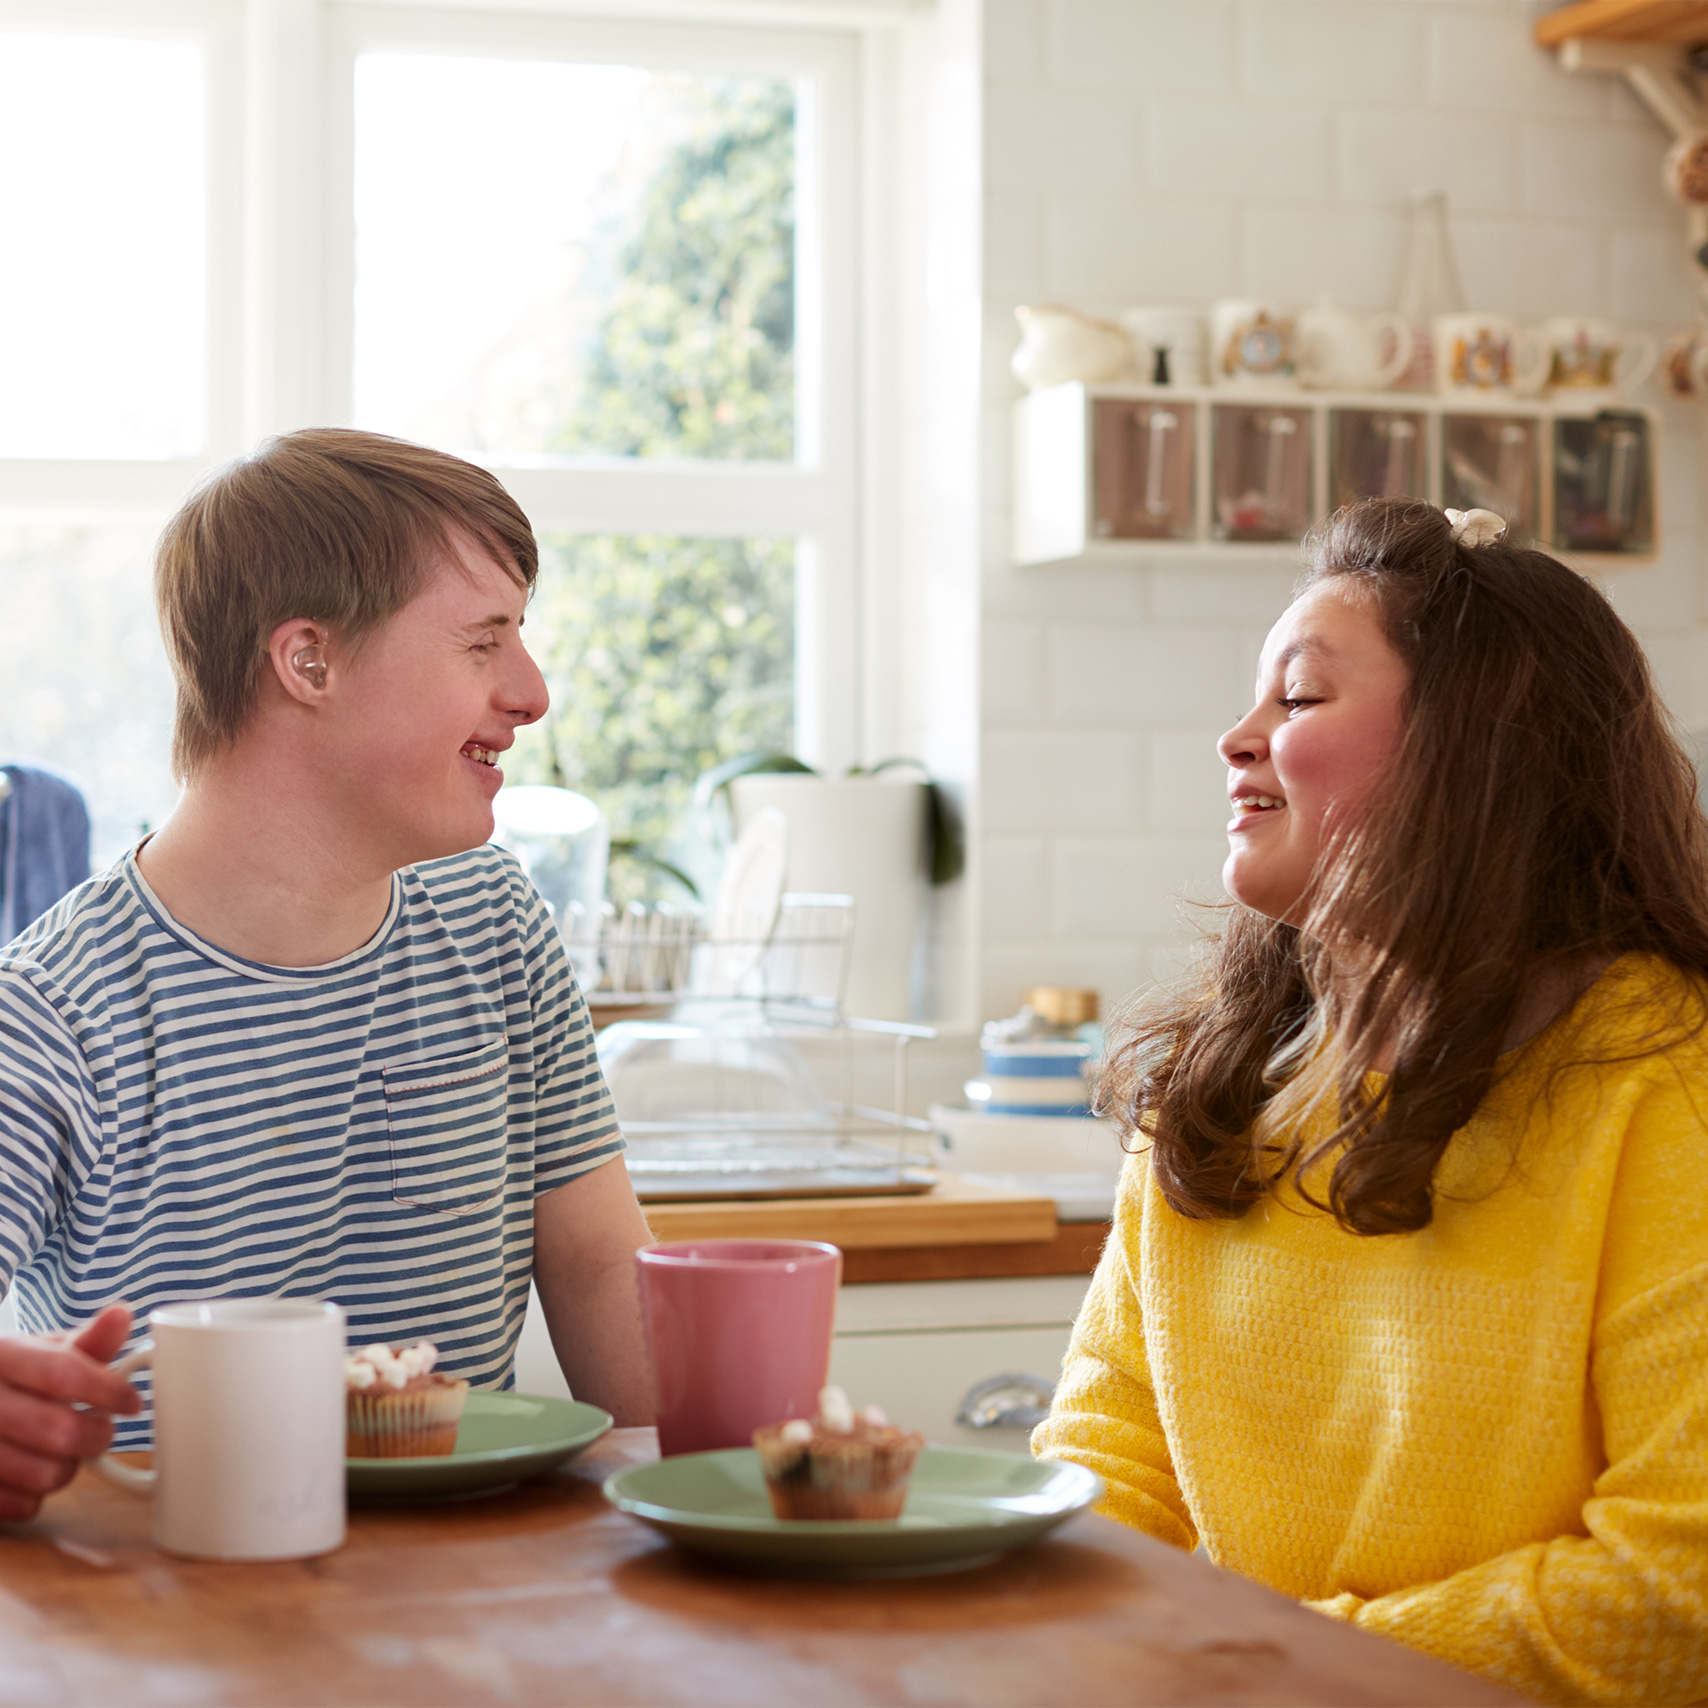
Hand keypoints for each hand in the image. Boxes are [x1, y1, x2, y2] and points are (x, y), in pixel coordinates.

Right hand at [0, 1305, 140, 1520]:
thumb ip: (88, 1340)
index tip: (132, 1403)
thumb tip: (123, 1315)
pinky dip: (39, 1494)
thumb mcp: (44, 1350)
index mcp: (3, 1356)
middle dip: (97, 1435)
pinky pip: (21, 1506)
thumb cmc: (14, 1376)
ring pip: (44, 1475)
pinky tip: (35, 1469)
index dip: (108, 1390)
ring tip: (67, 1449)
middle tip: (102, 1429)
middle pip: (59, 1430)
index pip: (62, 1372)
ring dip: (70, 1467)